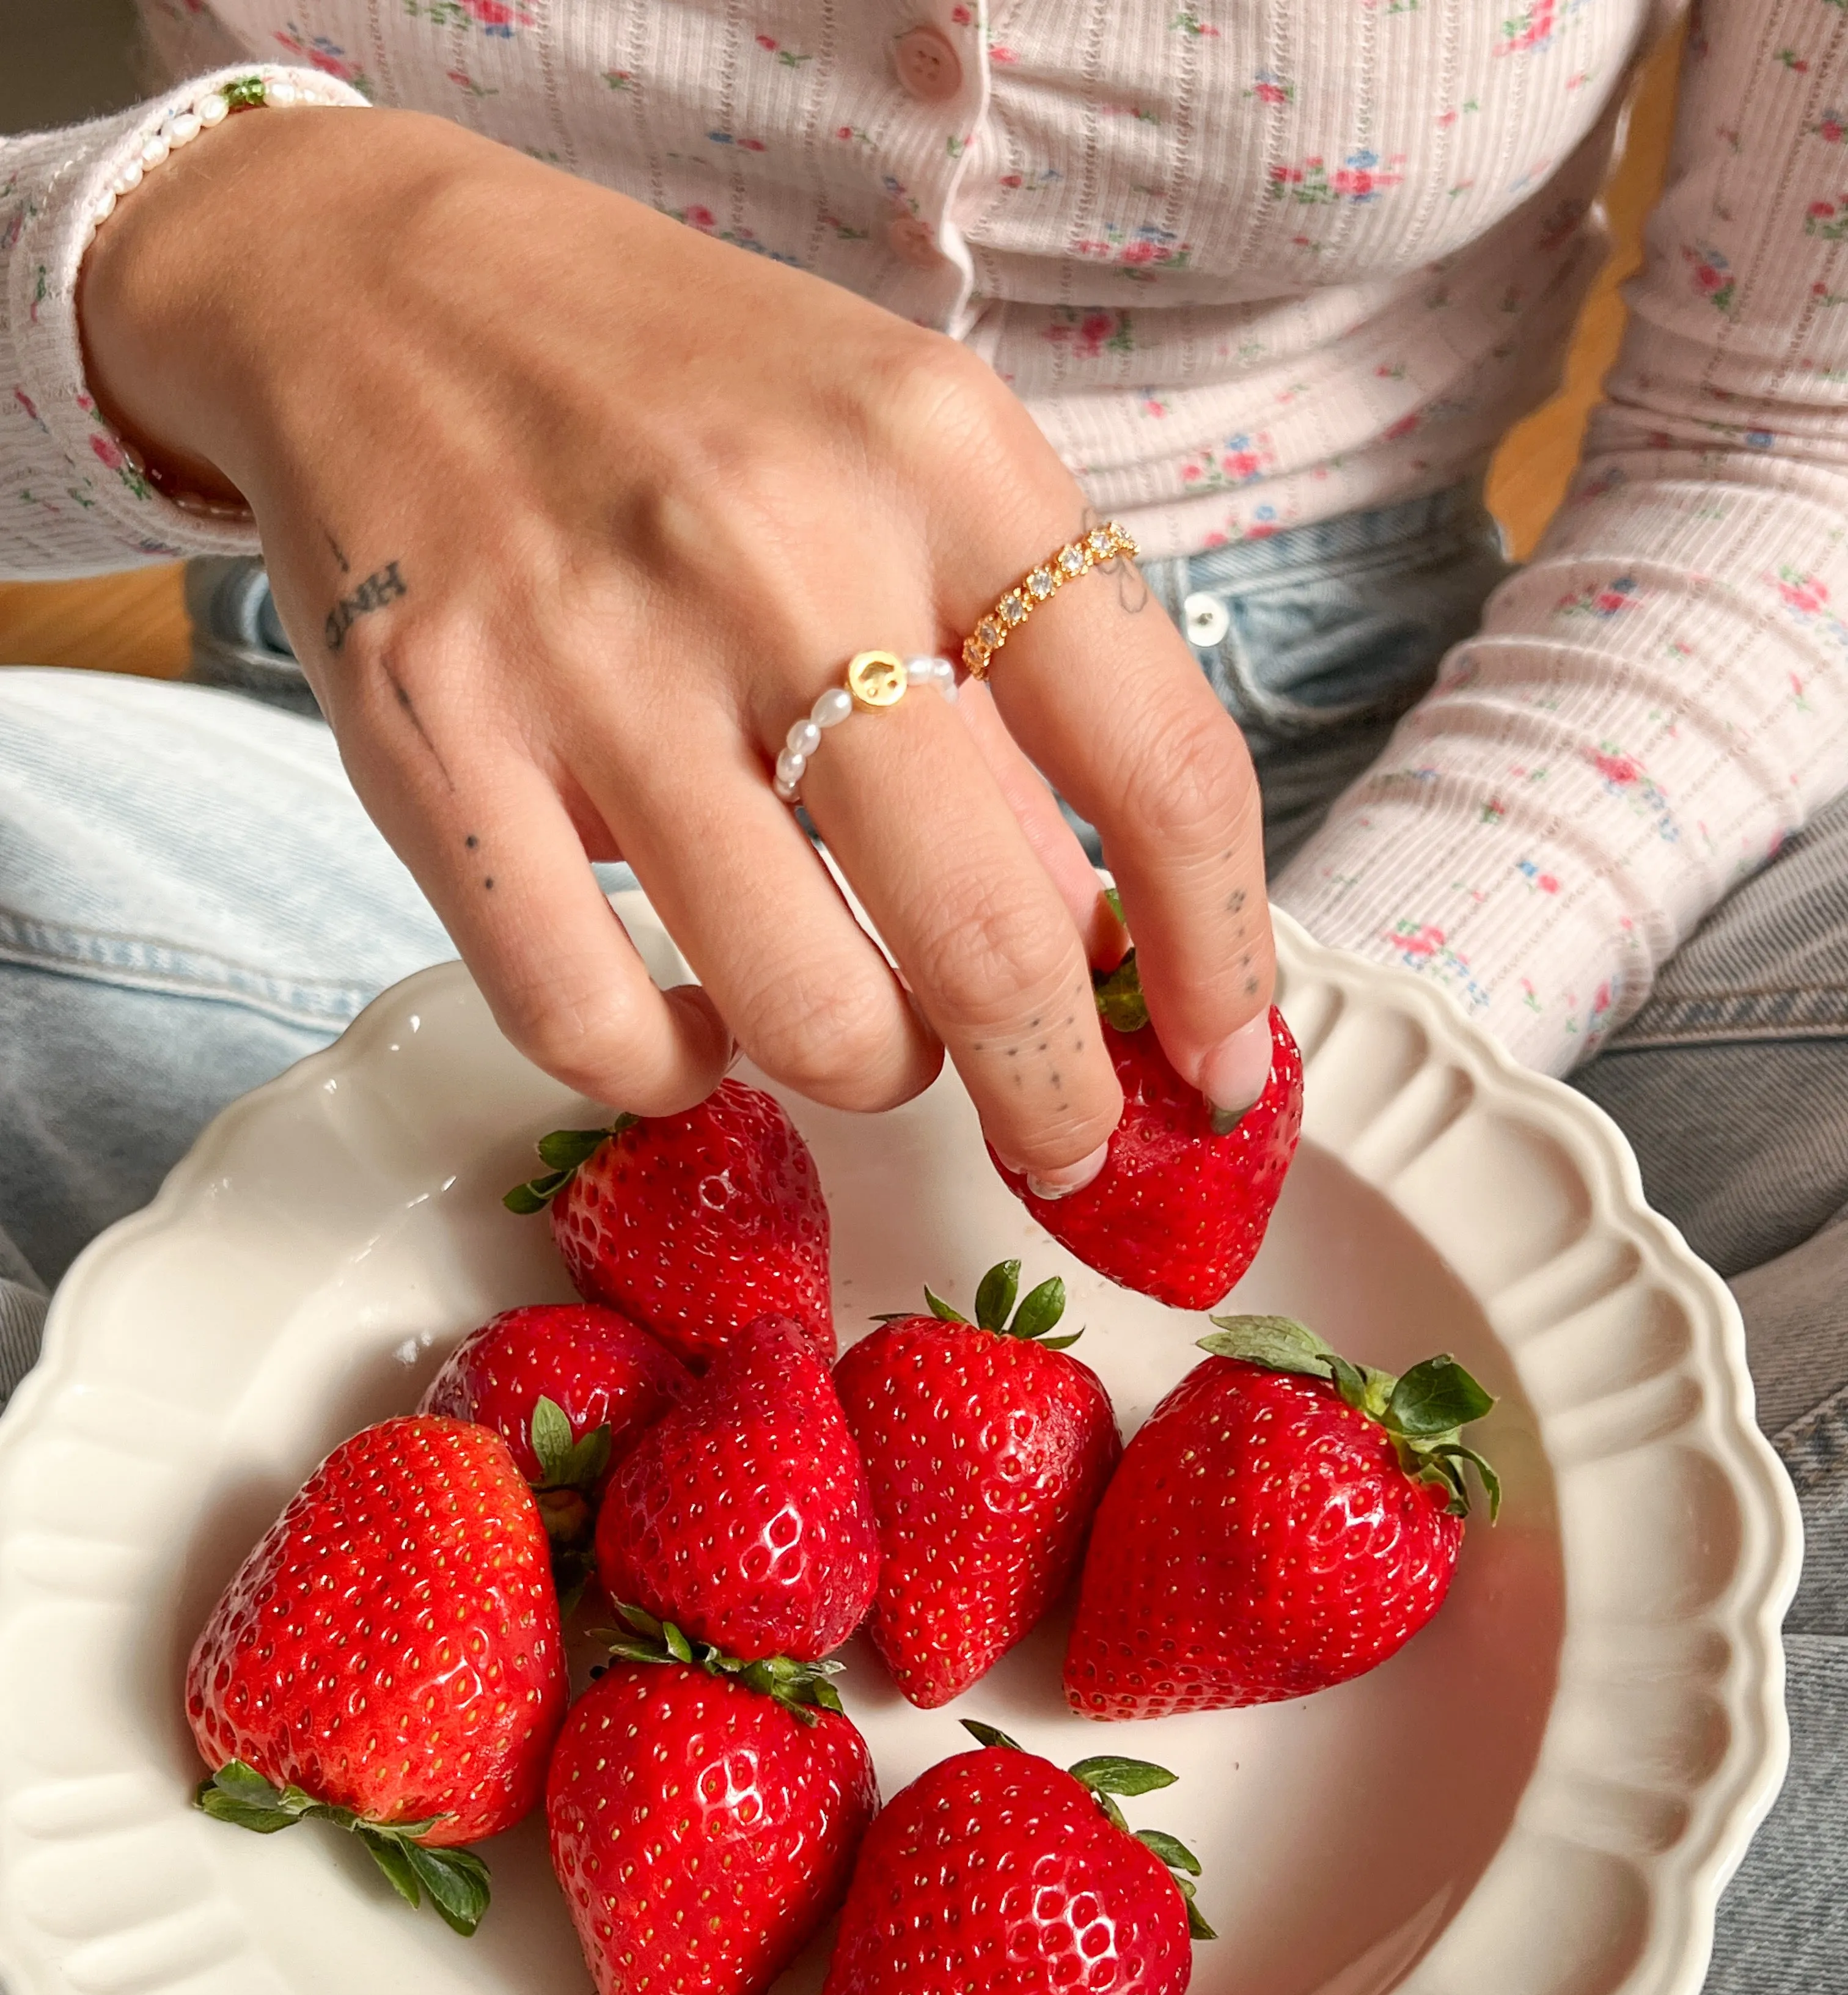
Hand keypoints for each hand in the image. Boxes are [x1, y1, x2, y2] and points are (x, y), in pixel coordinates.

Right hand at [81, 104, 1273, 1184]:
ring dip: (871, 1073)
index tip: (1222, 1063)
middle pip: (989, 935)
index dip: (1217, 958)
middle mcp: (781, 553)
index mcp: (941, 459)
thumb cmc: (679, 390)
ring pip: (803, 1013)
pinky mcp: (432, 741)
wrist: (378, 285)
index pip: (1161, 764)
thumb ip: (1011, 695)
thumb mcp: (898, 465)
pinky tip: (696, 1027)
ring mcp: (593, 655)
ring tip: (865, 1036)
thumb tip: (1108, 947)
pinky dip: (675, 1072)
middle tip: (1060, 1140)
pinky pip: (591, 1022)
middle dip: (1055, 1094)